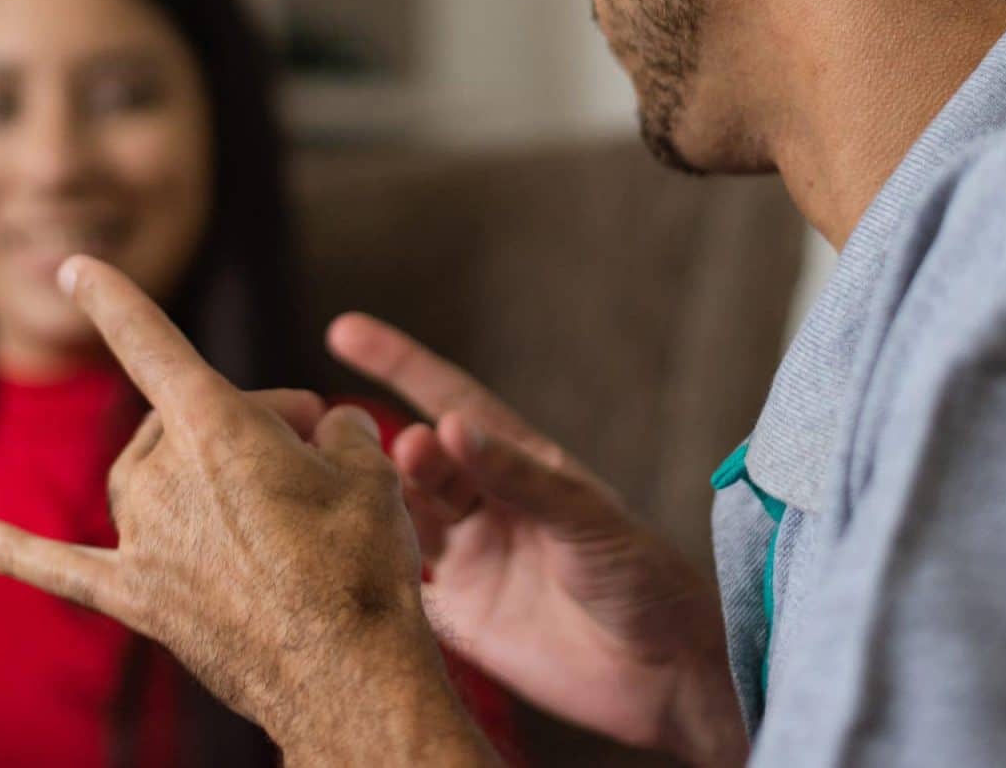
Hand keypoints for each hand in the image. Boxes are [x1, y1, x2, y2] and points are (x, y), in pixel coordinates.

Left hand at [0, 257, 499, 766]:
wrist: (349, 676)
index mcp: (215, 426)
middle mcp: (162, 475)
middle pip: (177, 420)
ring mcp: (142, 540)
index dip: (113, 299)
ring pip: (145, 479)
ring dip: (191, 477)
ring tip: (269, 508)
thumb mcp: (369, 472)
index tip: (75, 266)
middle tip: (310, 453)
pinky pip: (63, 567)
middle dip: (238, 423)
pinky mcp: (137, 599)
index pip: (151, 342)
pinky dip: (16, 550)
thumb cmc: (363, 565)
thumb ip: (337, 432)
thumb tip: (324, 434)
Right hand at [329, 313, 746, 767]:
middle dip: (403, 453)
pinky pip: (397, 581)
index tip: (345, 331)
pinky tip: (341, 553)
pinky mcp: (455, 614)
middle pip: (422, 463)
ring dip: (381, 504)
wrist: (665, 675)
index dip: (399, 363)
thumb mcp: (587, 518)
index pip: (450, 399)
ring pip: (399, 517)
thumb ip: (520, 477)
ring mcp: (466, 557)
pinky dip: (369, 565)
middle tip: (407, 452)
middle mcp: (484, 503)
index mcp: (520, 464)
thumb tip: (452, 427)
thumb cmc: (643, 578)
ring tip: (368, 498)